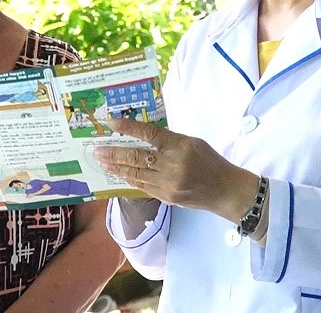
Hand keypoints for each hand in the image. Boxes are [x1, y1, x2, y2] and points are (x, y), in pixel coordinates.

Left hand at [93, 118, 258, 222]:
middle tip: (96, 149)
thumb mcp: (191, 142)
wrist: (224, 190)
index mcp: (180, 146)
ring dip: (116, 166)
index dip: (129, 127)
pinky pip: (142, 186)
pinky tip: (118, 173)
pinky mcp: (166, 197)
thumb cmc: (209, 161)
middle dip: (114, 152)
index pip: (150, 133)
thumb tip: (141, 136)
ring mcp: (168, 183)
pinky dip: (128, 178)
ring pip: (136, 173)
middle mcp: (172, 165)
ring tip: (101, 161)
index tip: (112, 122)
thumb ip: (168, 140)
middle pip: (137, 156)